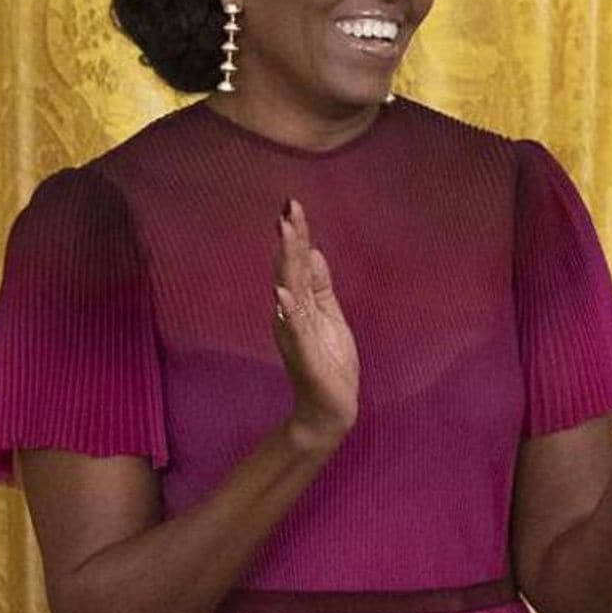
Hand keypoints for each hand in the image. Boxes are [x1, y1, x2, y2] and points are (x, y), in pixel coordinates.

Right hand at [271, 199, 358, 445]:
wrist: (329, 407)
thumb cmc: (329, 362)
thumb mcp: (328, 315)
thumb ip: (319, 285)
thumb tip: (312, 251)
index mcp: (300, 303)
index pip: (296, 263)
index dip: (297, 235)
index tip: (293, 205)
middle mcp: (291, 314)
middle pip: (289, 270)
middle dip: (290, 240)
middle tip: (287, 209)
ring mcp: (294, 332)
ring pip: (289, 291)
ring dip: (286, 264)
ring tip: (285, 235)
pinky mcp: (302, 353)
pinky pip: (293, 329)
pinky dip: (287, 311)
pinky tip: (282, 293)